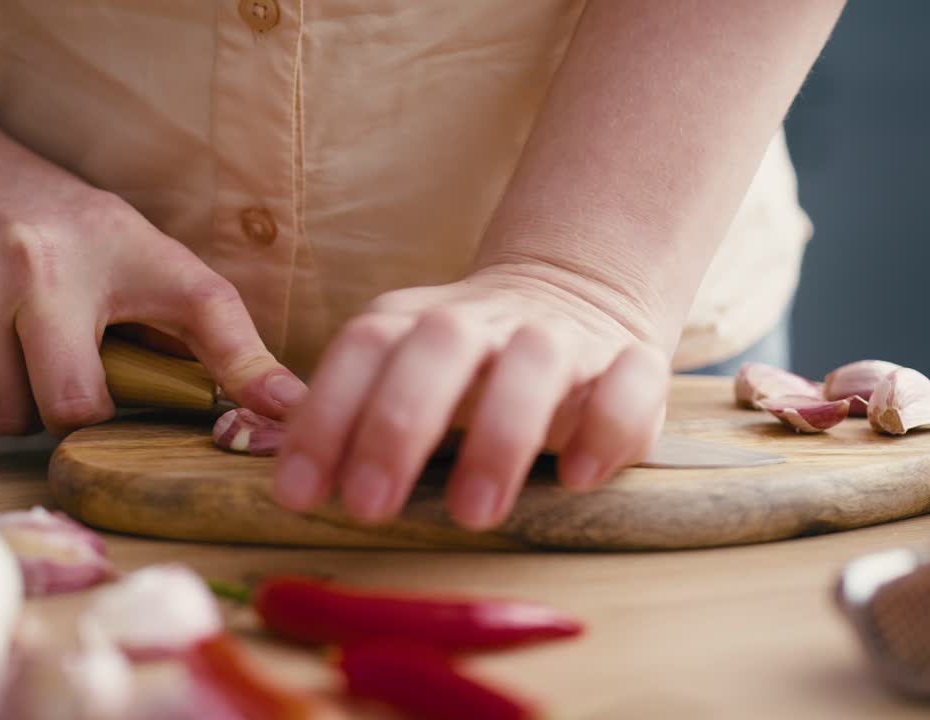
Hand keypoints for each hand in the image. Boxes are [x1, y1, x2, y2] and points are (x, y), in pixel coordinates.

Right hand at [0, 139, 303, 435]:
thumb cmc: (52, 222)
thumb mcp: (136, 250)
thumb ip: (206, 325)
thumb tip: (281, 406)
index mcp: (121, 247)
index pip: (204, 309)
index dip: (242, 372)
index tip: (285, 412)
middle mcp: (42, 269)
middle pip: (72, 407)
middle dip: (74, 411)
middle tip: (72, 372)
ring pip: (7, 417)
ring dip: (18, 408)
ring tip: (21, 354)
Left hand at [274, 266, 669, 529]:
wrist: (576, 294)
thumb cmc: (472, 365)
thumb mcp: (407, 373)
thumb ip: (358, 417)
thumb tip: (297, 485)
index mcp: (420, 321)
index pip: (364, 348)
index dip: (325, 418)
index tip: (300, 496)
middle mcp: (487, 320)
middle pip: (438, 346)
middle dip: (398, 424)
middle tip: (371, 507)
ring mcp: (562, 337)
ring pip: (534, 363)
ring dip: (500, 436)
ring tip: (475, 513)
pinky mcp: (632, 361)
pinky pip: (628, 382)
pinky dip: (606, 426)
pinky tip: (579, 478)